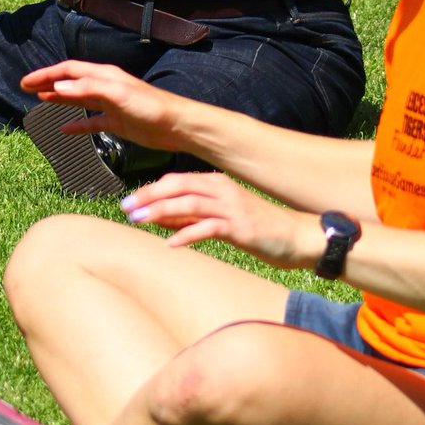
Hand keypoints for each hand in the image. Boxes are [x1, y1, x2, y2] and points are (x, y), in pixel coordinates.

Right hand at [21, 60, 194, 153]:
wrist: (175, 125)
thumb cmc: (151, 106)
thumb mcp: (116, 95)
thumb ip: (87, 89)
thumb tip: (57, 87)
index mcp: (104, 75)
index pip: (68, 70)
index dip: (46, 74)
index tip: (26, 82)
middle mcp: (105, 87)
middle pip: (70, 82)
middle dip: (47, 83)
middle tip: (25, 87)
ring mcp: (110, 105)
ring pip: (78, 100)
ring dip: (58, 99)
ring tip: (39, 100)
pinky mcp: (117, 122)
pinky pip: (91, 122)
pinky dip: (76, 125)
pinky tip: (64, 130)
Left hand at [120, 172, 316, 269]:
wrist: (298, 236)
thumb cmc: (260, 228)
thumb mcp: (223, 218)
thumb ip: (194, 216)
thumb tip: (162, 220)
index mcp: (217, 183)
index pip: (177, 181)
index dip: (151, 190)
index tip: (131, 201)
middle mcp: (222, 189)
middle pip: (177, 187)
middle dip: (149, 196)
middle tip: (126, 208)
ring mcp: (231, 207)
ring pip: (188, 204)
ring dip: (160, 212)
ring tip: (139, 222)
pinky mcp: (239, 227)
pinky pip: (207, 228)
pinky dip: (186, 234)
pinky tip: (170, 243)